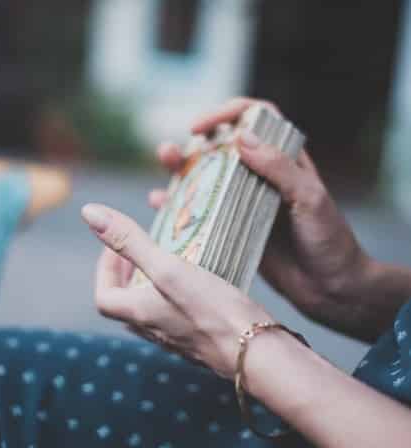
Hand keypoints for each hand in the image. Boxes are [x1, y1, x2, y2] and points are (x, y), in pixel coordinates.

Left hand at [82, 203, 269, 378]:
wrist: (253, 350)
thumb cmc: (211, 309)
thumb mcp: (167, 267)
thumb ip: (130, 241)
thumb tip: (90, 213)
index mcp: (139, 314)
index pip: (104, 296)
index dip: (104, 270)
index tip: (116, 248)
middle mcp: (153, 330)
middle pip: (125, 303)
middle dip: (125, 275)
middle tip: (138, 252)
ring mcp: (175, 337)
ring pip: (149, 310)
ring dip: (148, 285)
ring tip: (164, 262)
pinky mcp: (197, 338)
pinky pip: (173, 315)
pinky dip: (171, 295)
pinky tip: (194, 283)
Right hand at [150, 98, 389, 340]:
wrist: (330, 287)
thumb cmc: (329, 240)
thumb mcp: (310, 199)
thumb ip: (279, 168)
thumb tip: (242, 139)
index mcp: (285, 160)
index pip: (255, 119)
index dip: (227, 114)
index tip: (200, 126)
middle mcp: (261, 176)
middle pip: (222, 148)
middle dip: (193, 144)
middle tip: (169, 151)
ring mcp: (246, 203)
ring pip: (208, 178)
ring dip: (181, 170)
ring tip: (163, 168)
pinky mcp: (235, 228)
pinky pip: (204, 212)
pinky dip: (181, 206)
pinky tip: (161, 204)